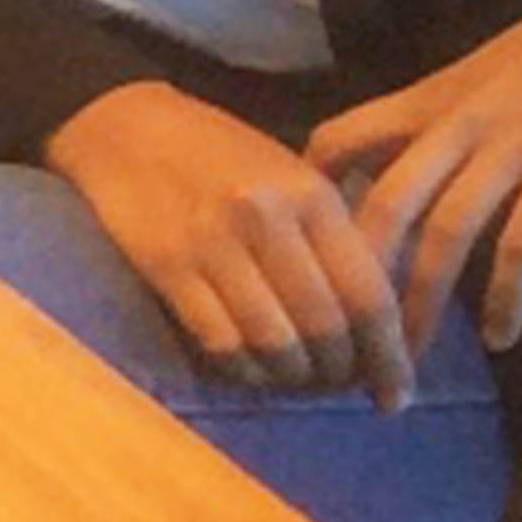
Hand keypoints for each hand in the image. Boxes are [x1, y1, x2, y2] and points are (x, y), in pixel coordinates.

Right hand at [40, 81, 412, 403]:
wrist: (126, 126)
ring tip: (296, 377)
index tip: (395, 395)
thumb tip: (380, 321)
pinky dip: (243, 368)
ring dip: (292, 376)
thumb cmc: (221, 154)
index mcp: (311, 195)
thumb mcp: (292, 176)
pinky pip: (219, 341)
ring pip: (274, 343)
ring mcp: (211, 243)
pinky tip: (250, 366)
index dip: (389, 357)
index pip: (368, 294)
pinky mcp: (164, 265)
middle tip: (341, 385)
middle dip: (340, 372)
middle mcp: (266, 219)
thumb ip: (335, 237)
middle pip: (325, 327)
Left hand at [308, 0, 521, 353]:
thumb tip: (403, 177)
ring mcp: (511, 144)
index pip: (335, 143)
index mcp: (427, 101)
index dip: (308, 201)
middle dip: (355, 283)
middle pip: (378, 206)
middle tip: (342, 346)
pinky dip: (506, 292)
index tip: (297, 259)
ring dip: (420, 304)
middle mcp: (454, 124)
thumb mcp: (480, 79)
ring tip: (406, 362)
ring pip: (443, 232)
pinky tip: (499, 334)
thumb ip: (439, 124)